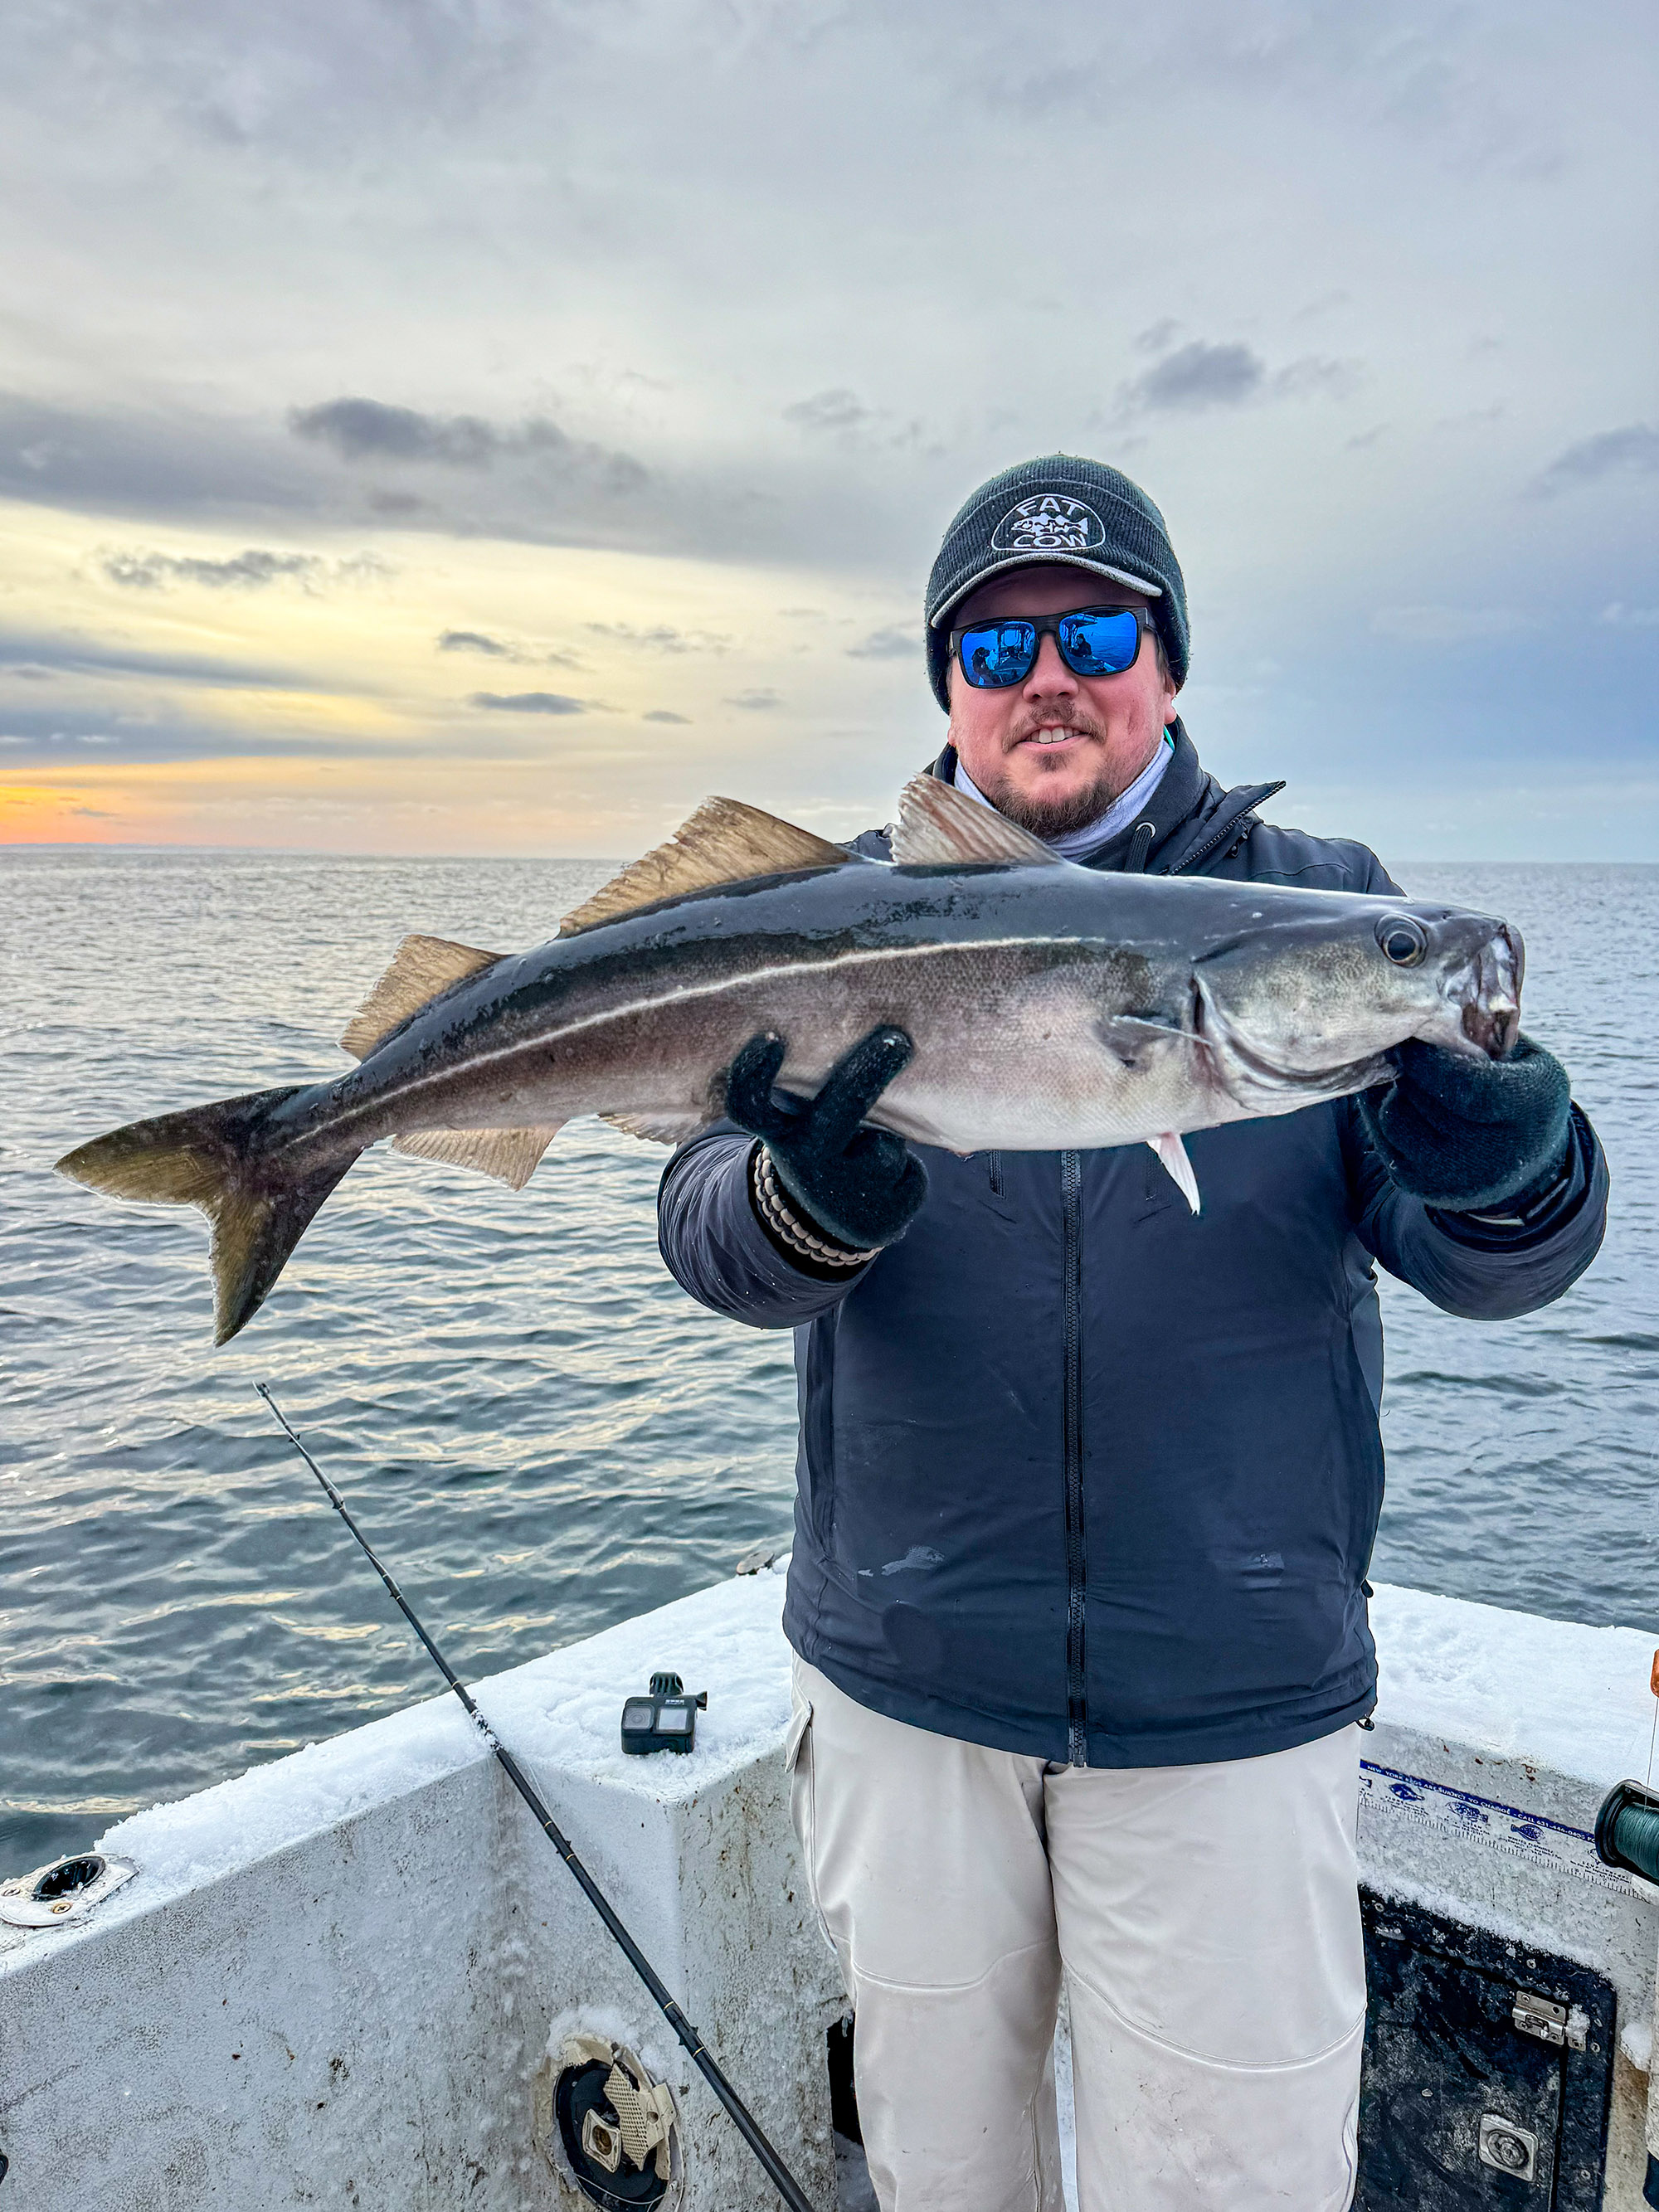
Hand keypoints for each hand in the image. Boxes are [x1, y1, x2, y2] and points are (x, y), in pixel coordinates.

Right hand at [726, 1026, 927, 1253]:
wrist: (823, 1225)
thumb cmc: (819, 1146)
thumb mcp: (802, 1122)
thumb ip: (816, 1089)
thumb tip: (865, 1031)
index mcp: (780, 1134)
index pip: (750, 1105)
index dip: (754, 1074)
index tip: (771, 1039)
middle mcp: (806, 1164)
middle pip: (838, 1112)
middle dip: (868, 1073)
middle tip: (897, 1041)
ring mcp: (844, 1197)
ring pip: (887, 1147)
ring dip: (890, 1142)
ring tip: (870, 1156)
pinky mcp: (882, 1218)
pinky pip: (911, 1176)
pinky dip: (907, 1173)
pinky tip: (884, 1187)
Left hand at [1359, 1033, 1571, 1211]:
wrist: (1529, 1169)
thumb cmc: (1524, 1095)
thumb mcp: (1527, 1059)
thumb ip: (1488, 1033)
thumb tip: (1431, 1002)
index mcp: (1525, 1108)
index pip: (1459, 1081)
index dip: (1427, 1056)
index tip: (1413, 1035)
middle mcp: (1491, 1151)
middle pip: (1421, 1098)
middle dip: (1407, 1069)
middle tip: (1403, 1048)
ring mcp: (1455, 1175)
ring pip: (1395, 1119)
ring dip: (1394, 1092)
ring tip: (1405, 1076)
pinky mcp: (1425, 1187)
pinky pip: (1384, 1141)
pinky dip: (1385, 1114)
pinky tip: (1398, 1099)